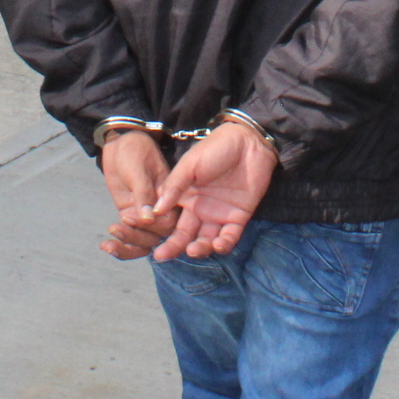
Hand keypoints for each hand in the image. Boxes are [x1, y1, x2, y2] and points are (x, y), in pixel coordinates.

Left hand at [97, 129, 173, 259]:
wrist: (119, 144)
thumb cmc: (134, 150)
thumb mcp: (138, 168)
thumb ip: (143, 193)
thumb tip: (148, 218)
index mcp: (171, 197)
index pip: (168, 222)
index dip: (151, 226)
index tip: (130, 217)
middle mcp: (161, 210)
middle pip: (156, 237)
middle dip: (137, 239)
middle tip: (118, 230)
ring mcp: (145, 215)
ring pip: (144, 242)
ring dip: (127, 247)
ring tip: (108, 244)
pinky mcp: (131, 216)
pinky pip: (130, 236)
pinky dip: (120, 246)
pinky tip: (106, 246)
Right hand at [150, 119, 276, 260]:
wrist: (248, 142)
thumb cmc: (215, 148)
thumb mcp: (190, 165)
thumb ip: (174, 186)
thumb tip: (154, 210)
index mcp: (185, 197)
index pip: (170, 220)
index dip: (161, 232)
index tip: (150, 242)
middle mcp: (199, 209)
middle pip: (185, 234)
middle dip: (174, 247)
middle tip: (162, 257)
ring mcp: (219, 214)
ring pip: (206, 240)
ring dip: (199, 248)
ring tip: (193, 250)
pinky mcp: (238, 217)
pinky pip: (230, 237)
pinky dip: (223, 244)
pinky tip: (218, 245)